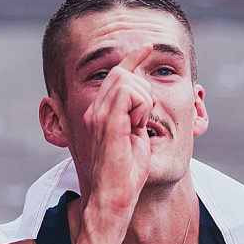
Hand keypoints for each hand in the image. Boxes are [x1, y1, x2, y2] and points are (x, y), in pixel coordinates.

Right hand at [82, 43, 155, 220]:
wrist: (115, 197)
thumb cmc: (126, 175)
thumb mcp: (135, 138)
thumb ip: (137, 116)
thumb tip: (147, 101)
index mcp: (99, 113)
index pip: (116, 74)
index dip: (133, 57)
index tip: (148, 46)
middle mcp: (95, 110)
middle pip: (124, 73)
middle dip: (144, 90)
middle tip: (143, 120)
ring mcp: (98, 115)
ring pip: (129, 81)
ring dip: (144, 101)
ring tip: (139, 126)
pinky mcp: (108, 122)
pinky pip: (131, 94)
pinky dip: (142, 108)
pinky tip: (138, 126)